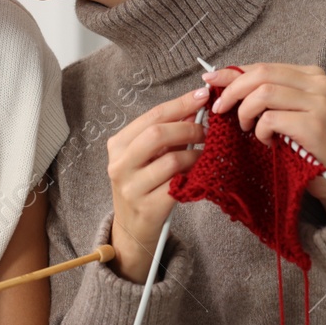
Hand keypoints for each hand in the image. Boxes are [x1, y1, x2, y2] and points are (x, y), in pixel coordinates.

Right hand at [106, 88, 206, 282]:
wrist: (133, 229)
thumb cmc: (144, 185)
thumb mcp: (146, 156)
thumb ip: (166, 133)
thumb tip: (195, 106)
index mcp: (118, 145)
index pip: (152, 116)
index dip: (180, 104)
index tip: (202, 95)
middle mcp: (120, 164)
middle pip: (157, 134)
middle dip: (189, 127)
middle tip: (207, 130)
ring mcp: (132, 187)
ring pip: (171, 159)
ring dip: (195, 153)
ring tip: (206, 152)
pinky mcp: (148, 207)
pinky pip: (178, 183)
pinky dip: (194, 173)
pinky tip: (201, 170)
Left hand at [202, 63, 325, 221]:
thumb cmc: (302, 143)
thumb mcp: (282, 111)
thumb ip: (260, 91)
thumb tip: (220, 77)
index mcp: (312, 74)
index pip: (264, 66)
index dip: (233, 73)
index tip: (210, 81)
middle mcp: (320, 83)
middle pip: (262, 74)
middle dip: (233, 91)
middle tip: (219, 110)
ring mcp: (320, 103)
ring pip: (264, 94)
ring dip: (246, 113)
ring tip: (247, 129)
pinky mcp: (314, 125)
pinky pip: (270, 119)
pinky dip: (260, 131)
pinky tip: (267, 142)